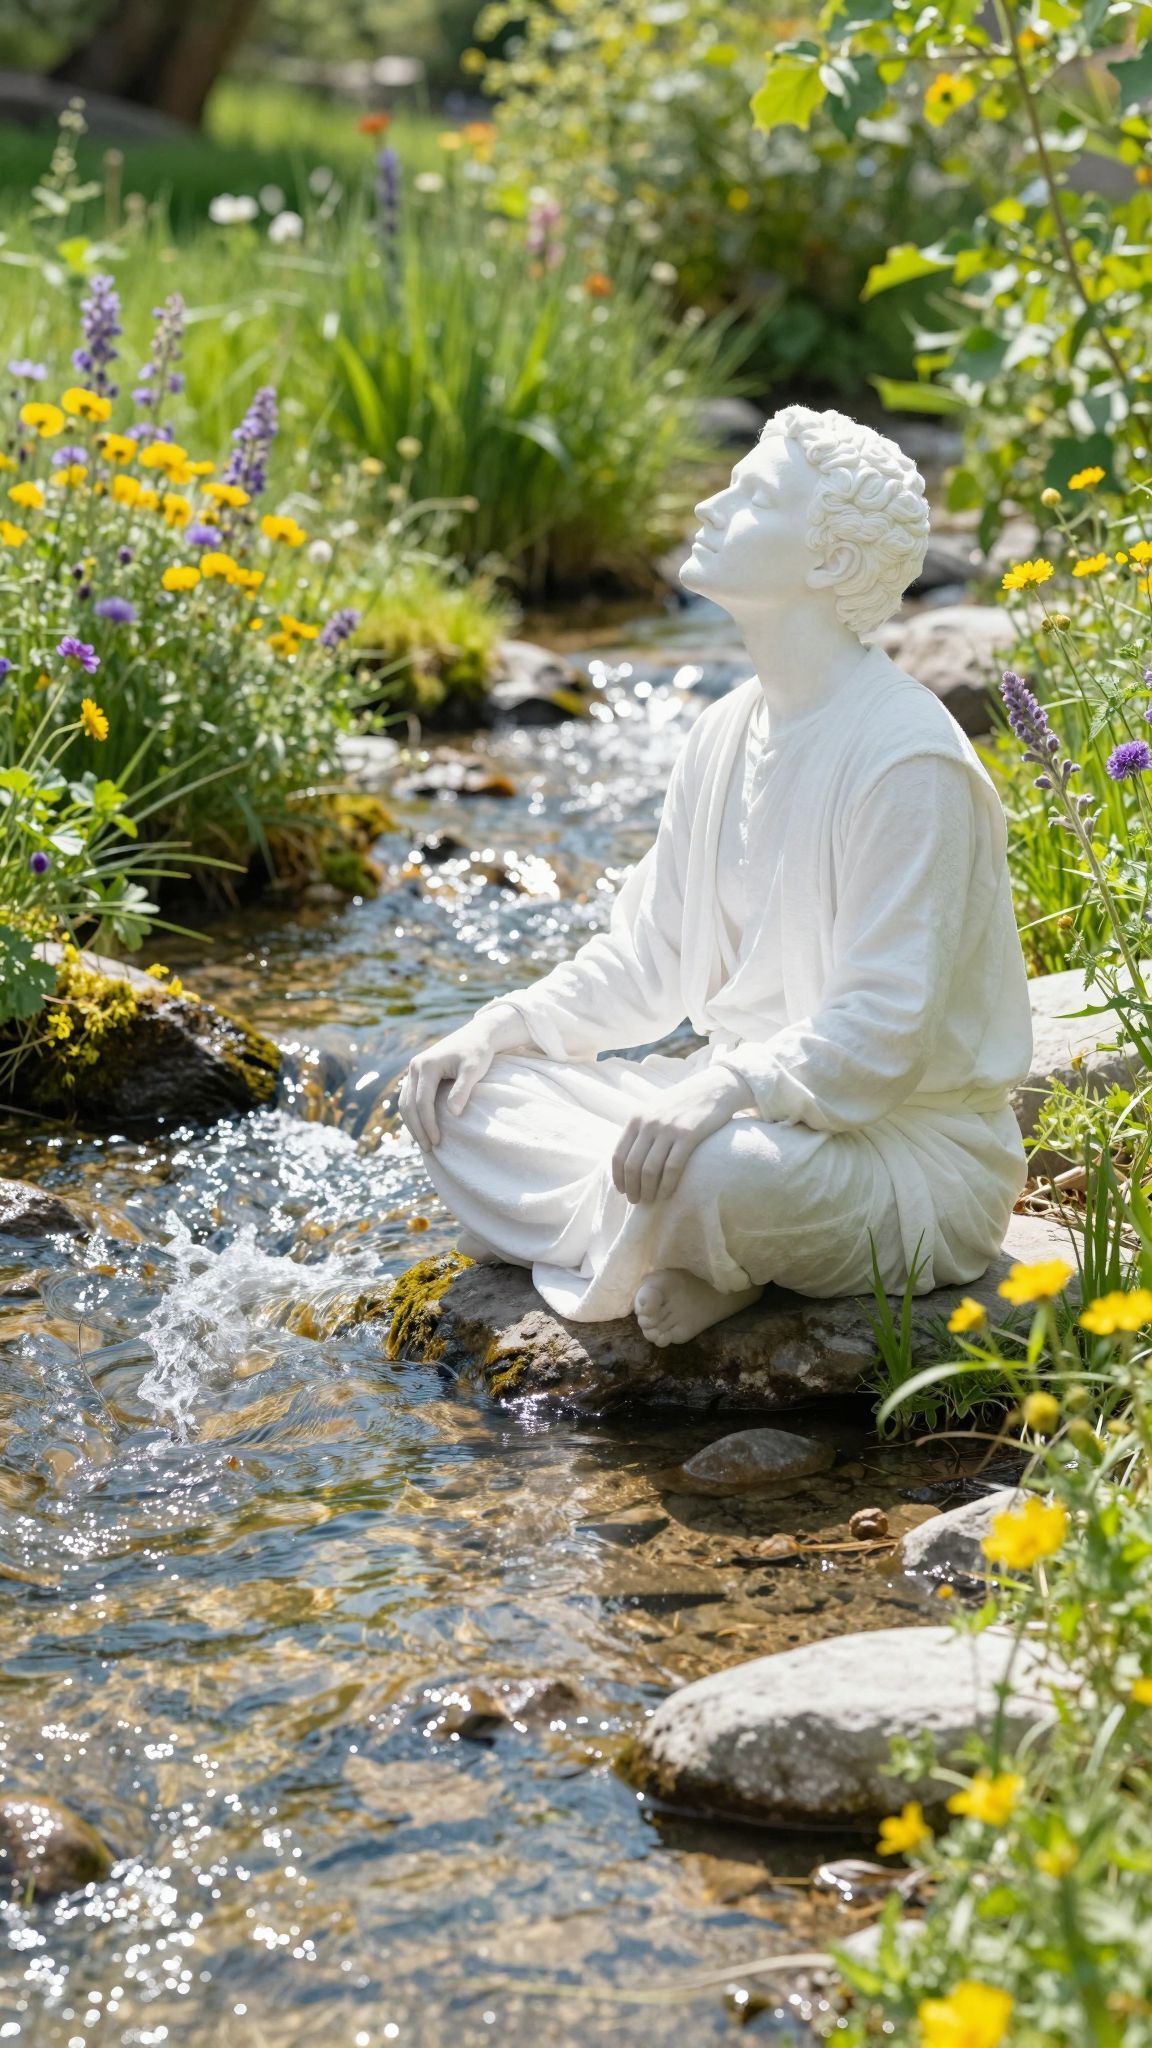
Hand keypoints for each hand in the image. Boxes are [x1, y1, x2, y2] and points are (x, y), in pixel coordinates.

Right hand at [399, 1002, 525, 1150]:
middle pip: (408, 1104)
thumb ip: (463, 1090)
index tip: (437, 1141)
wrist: (477, 1035)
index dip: (428, 1123)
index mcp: (426, 1065)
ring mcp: (413, 1070)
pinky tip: (421, 1129)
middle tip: (428, 1149)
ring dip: (412, 1124)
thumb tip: (453, 1114)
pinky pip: (409, 1098)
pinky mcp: (417, 1074)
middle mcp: (415, 1066)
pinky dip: (413, 1115)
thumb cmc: (478, 1052)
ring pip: (405, 1102)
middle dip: (417, 1129)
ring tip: (424, 1143)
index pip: (422, 1101)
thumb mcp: (473, 1070)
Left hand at [612, 1065, 753, 1204]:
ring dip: (647, 1190)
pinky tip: (667, 1194)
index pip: (619, 1154)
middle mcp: (649, 1123)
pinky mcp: (688, 1135)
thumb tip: (628, 1157)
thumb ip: (641, 1128)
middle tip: (636, 1201)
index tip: (622, 1190)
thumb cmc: (684, 1102)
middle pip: (632, 1166)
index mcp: (637, 1118)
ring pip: (649, 1170)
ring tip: (649, 1200)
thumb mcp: (655, 1108)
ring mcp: (668, 1129)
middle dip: (631, 1188)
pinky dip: (667, 1185)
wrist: (714, 1088)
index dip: (618, 1177)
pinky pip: (672, 1167)